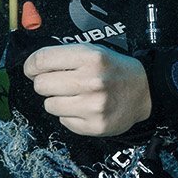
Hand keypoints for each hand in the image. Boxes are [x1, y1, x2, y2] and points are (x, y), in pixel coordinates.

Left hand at [24, 43, 152, 135]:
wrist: (145, 91)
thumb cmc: (114, 70)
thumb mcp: (93, 52)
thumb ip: (64, 56)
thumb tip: (32, 68)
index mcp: (90, 57)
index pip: (42, 60)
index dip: (31, 66)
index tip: (32, 70)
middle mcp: (92, 81)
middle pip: (41, 85)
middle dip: (46, 84)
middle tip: (59, 84)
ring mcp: (93, 106)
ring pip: (49, 105)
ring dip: (57, 101)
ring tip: (75, 96)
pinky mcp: (95, 126)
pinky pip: (63, 121)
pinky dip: (70, 116)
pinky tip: (84, 108)